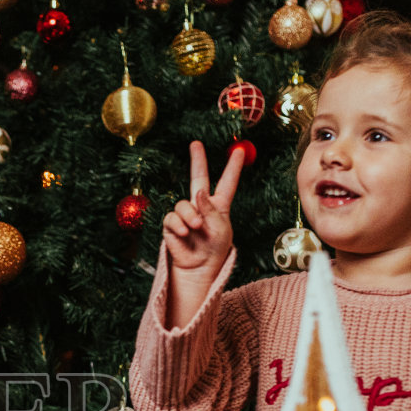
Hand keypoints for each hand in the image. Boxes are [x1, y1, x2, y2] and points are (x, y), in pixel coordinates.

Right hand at [162, 141, 245, 277]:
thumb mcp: (220, 228)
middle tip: (195, 143)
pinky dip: (178, 224)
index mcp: (218, 205)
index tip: (239, 151)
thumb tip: (198, 191)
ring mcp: (185, 213)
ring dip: (190, 215)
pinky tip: (184, 233)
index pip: (227, 183)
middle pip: (198, 177)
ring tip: (196, 227)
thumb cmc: (214, 249)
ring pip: (183, 203)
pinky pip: (171, 217)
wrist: (198, 268)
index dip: (233, 167)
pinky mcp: (172, 224)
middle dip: (197, 159)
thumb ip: (210, 209)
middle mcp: (201, 205)